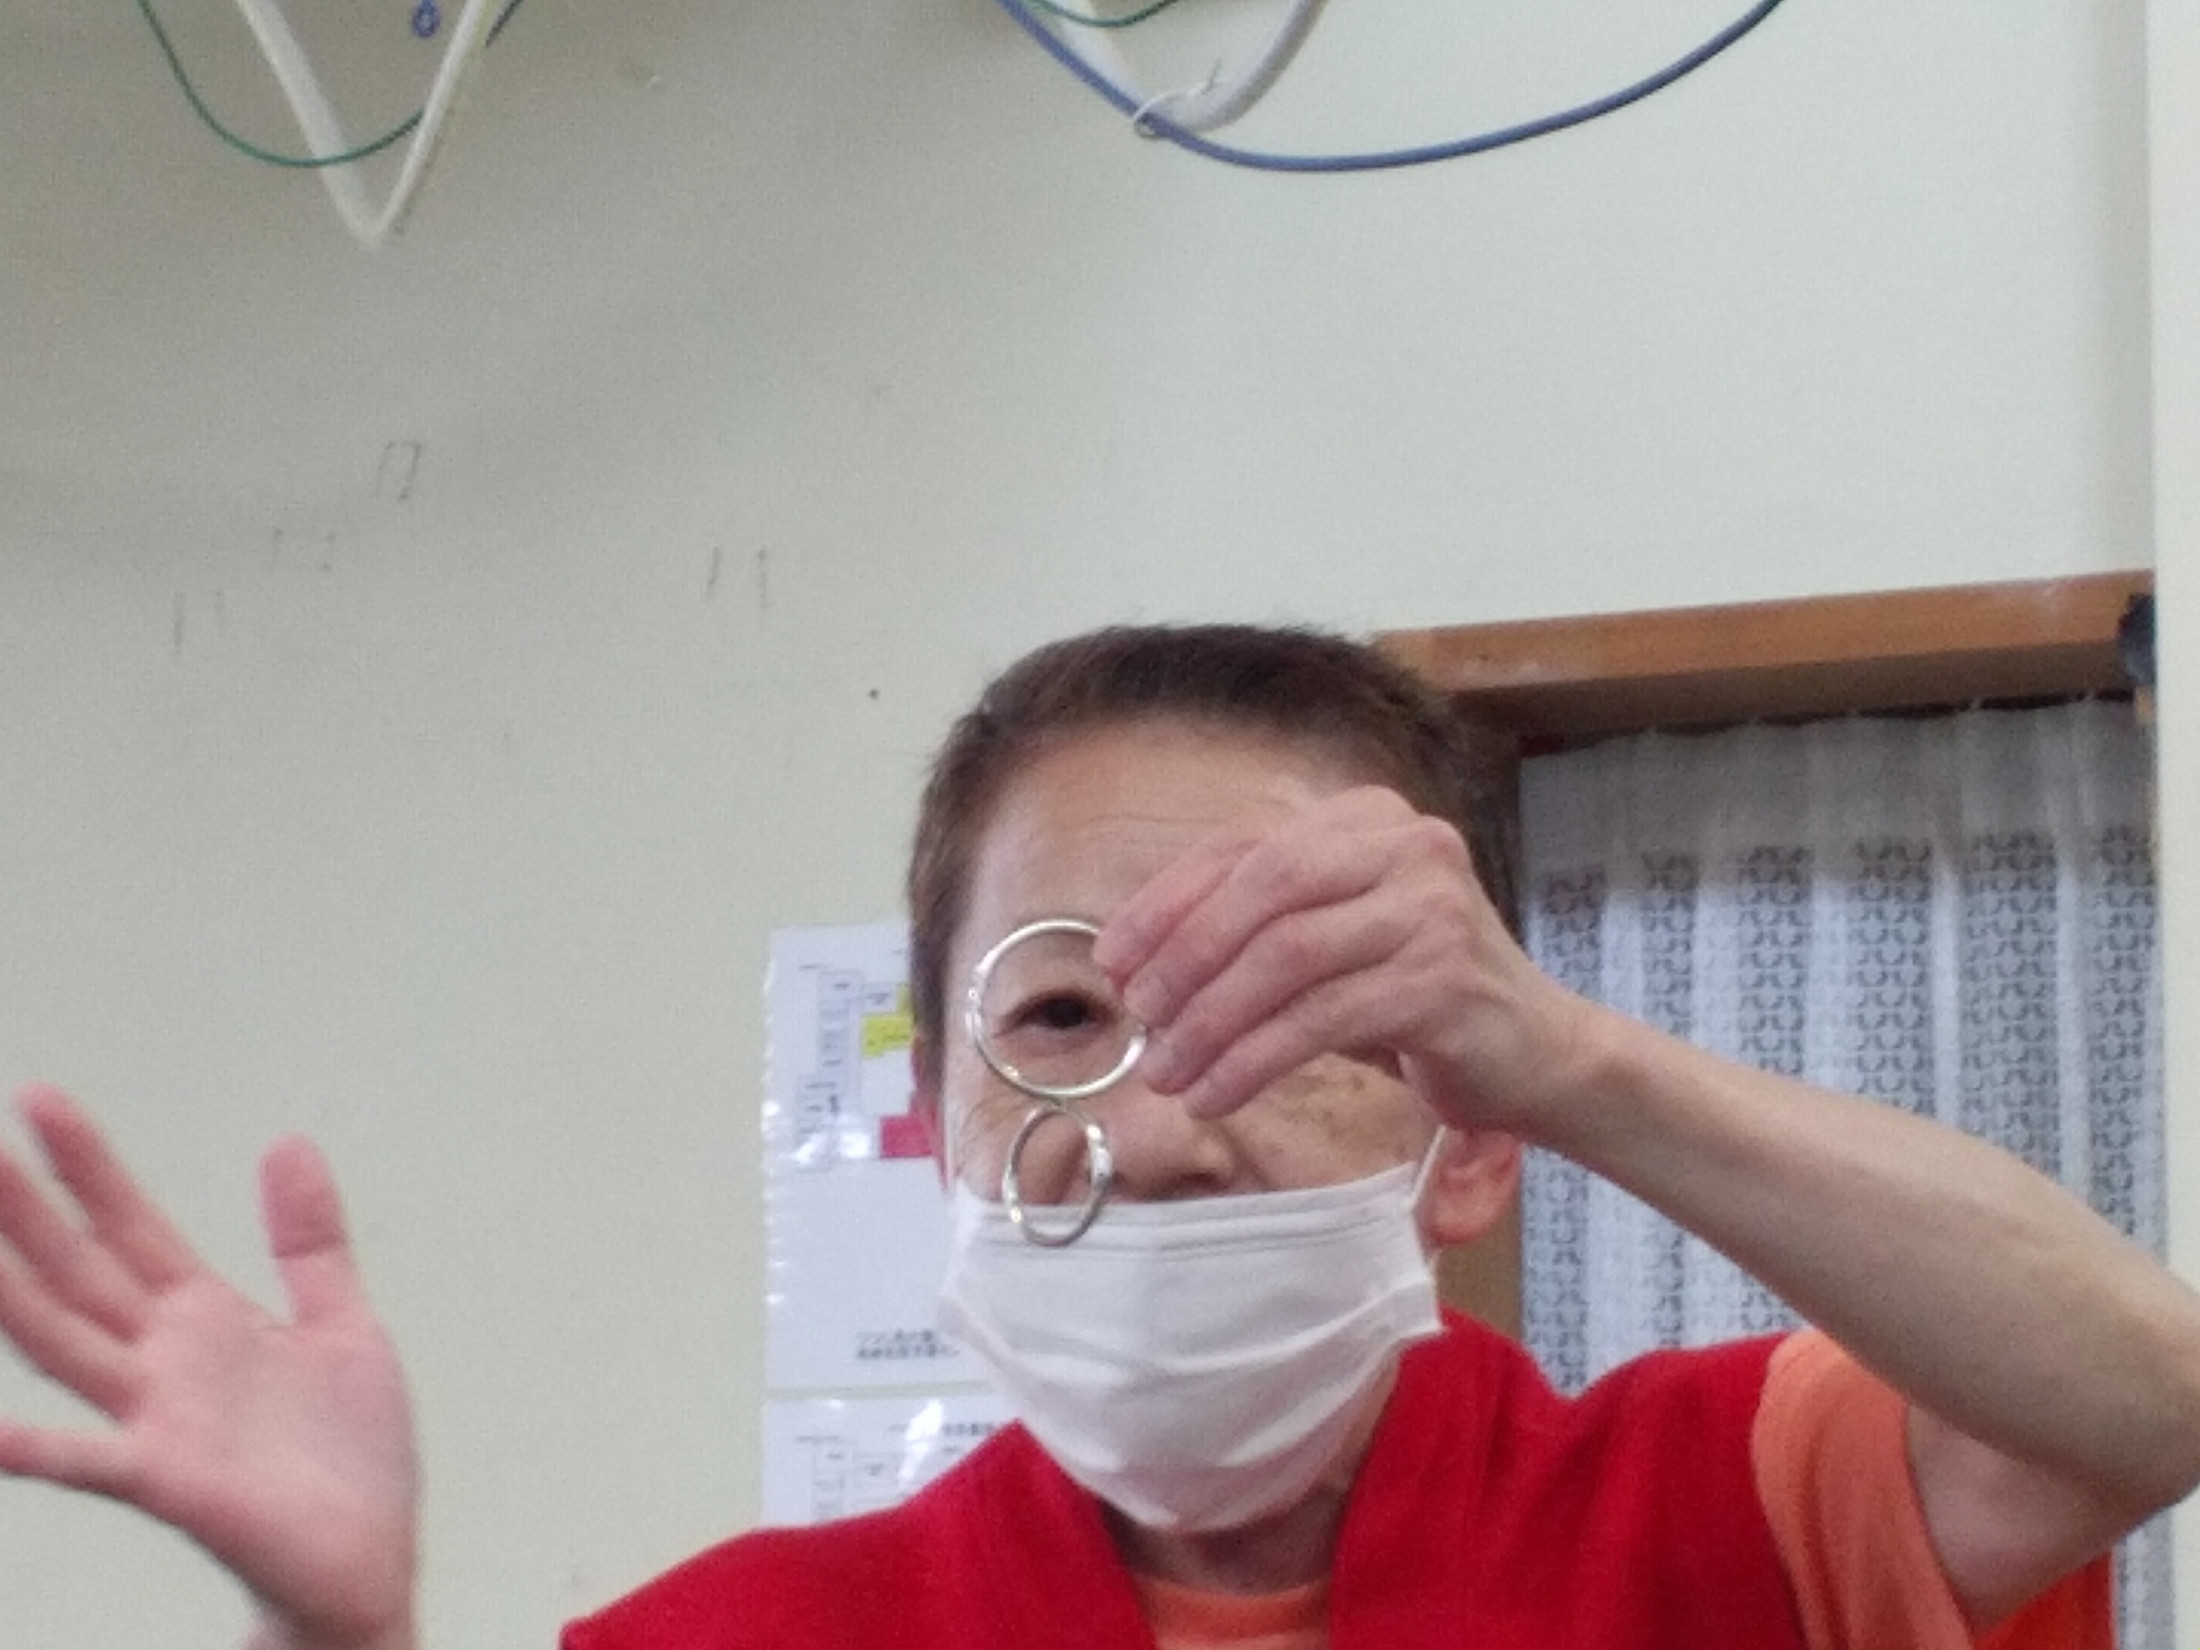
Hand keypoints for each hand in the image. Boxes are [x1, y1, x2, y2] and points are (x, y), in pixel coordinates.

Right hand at [0, 1086, 417, 1649]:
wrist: (371, 1560)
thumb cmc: (348, 1460)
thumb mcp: (344, 1323)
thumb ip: (309, 1240)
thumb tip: (288, 1142)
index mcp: (206, 1321)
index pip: (132, 1227)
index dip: (91, 1168)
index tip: (43, 1102)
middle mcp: (167, 1364)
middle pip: (82, 1271)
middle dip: (29, 1210)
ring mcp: (161, 1421)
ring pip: (68, 1344)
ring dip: (15, 1293)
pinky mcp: (174, 1481)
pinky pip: (95, 1462)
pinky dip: (39, 1449)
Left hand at [1092, 786, 1586, 1131]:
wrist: (1538, 1053)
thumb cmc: (1414, 998)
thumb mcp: (1329, 944)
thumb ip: (1252, 933)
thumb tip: (1136, 968)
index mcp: (1366, 819)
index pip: (1243, 847)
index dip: (1167, 902)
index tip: (1114, 959)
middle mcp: (1406, 845)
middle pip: (1262, 888)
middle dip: (1184, 955)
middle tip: (1138, 1016)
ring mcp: (1430, 909)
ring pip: (1286, 957)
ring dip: (1209, 1021)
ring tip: (1167, 1072)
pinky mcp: (1442, 981)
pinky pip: (1321, 1018)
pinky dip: (1254, 1059)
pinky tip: (1218, 1091)